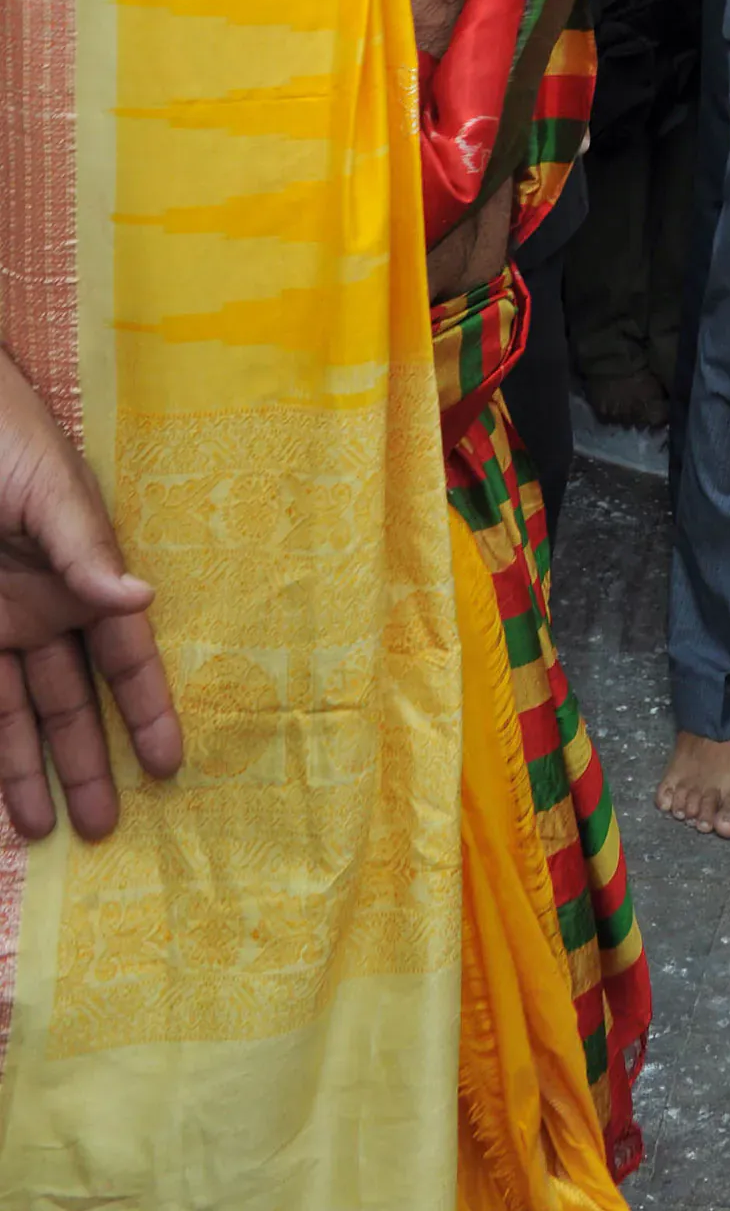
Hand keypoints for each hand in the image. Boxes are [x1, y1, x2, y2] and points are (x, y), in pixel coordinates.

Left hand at [0, 348, 182, 839]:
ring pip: (16, 714)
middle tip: (105, 829)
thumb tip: (140, 598)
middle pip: (69, 701)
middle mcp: (43, 612)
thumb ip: (84, 548)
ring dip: (29, 770)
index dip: (145, 708)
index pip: (121, 656)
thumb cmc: (5, 441)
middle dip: (88, 762)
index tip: (171, 761)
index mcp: (82, 576)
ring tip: (47, 830)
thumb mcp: (47, 489)